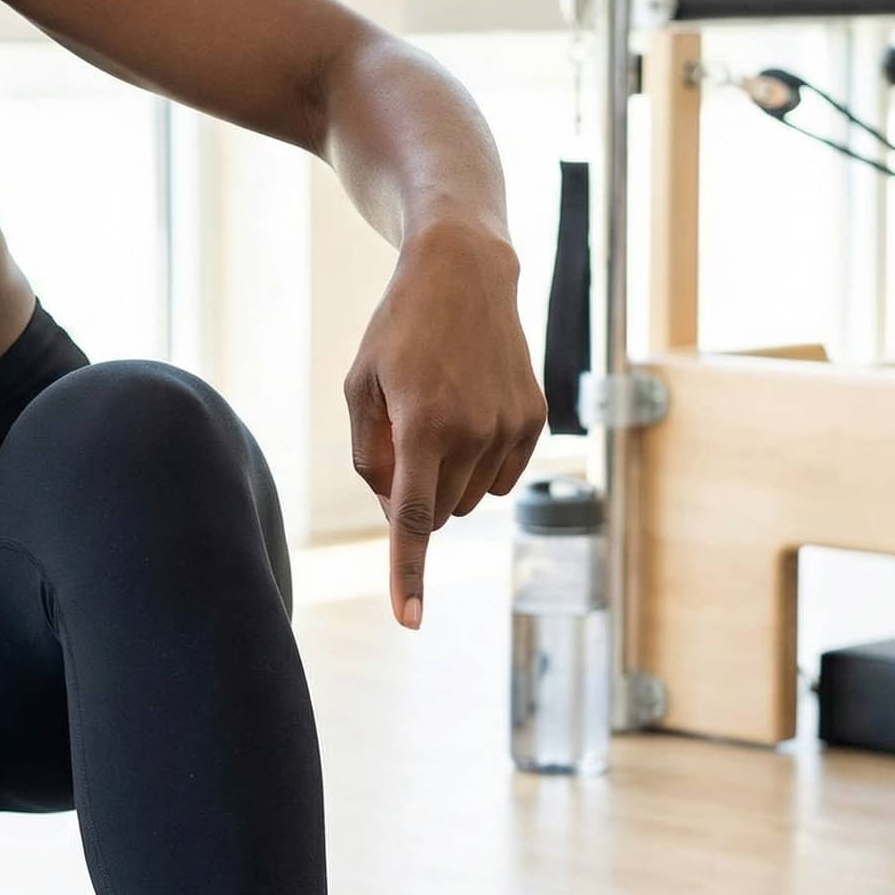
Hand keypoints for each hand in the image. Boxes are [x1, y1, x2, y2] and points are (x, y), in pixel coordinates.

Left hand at [344, 221, 548, 628]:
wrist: (464, 273)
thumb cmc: (397, 331)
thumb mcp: (360, 388)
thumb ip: (371, 457)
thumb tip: (394, 510)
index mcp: (422, 427)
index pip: (411, 520)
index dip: (408, 574)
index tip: (409, 620)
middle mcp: (473, 433)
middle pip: (435, 514)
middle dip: (413, 498)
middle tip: (400, 440)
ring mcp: (511, 429)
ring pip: (468, 501)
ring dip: (446, 480)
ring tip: (436, 415)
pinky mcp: (534, 421)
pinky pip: (500, 479)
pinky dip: (477, 465)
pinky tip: (469, 415)